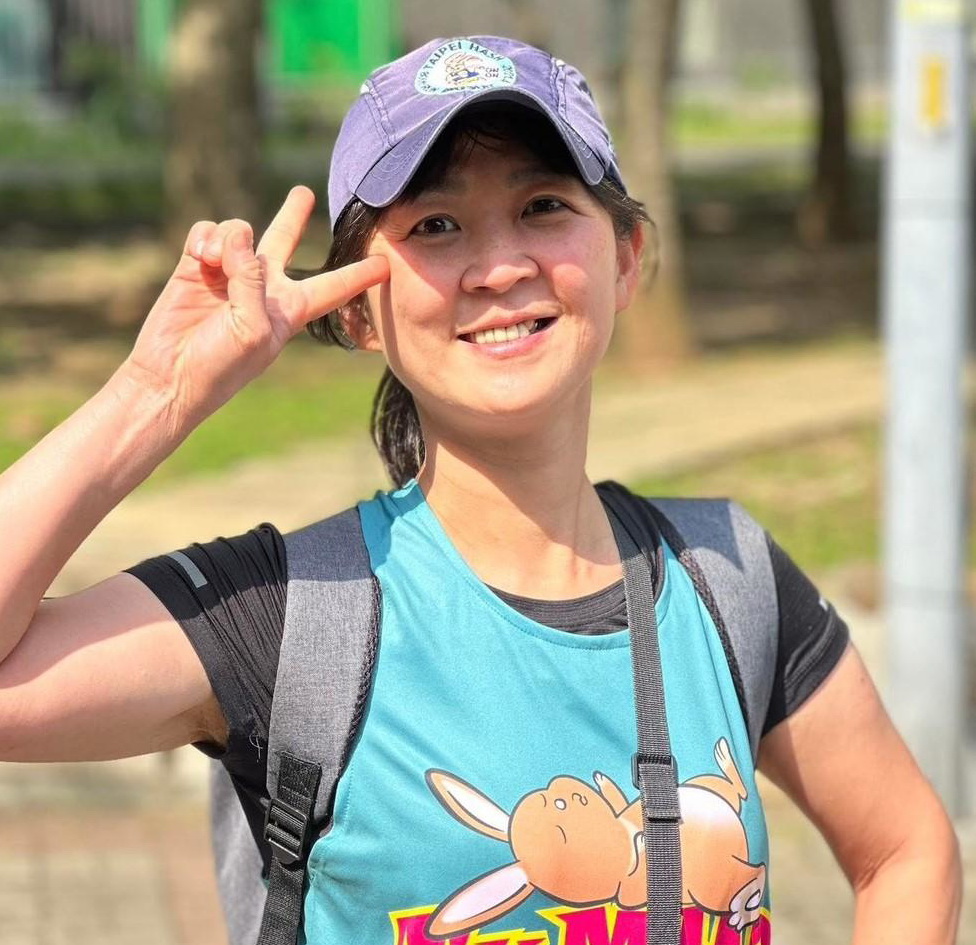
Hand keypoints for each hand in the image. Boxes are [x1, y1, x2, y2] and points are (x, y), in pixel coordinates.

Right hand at [120, 185, 388, 429]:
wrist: (169, 376)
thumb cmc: (221, 364)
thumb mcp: (252, 328)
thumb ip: (252, 279)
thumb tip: (237, 235)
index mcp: (291, 310)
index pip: (333, 287)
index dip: (359, 276)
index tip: (385, 265)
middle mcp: (263, 288)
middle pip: (285, 242)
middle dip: (292, 216)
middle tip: (304, 192)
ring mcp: (229, 274)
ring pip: (241, 231)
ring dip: (231, 238)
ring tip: (216, 261)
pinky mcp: (196, 266)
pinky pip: (208, 232)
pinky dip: (206, 238)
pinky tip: (200, 257)